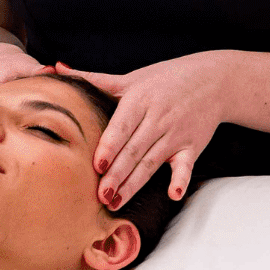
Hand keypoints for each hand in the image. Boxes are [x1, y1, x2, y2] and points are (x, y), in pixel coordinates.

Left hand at [51, 54, 231, 207]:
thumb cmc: (165, 79)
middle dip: (118, 174)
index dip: (110, 147)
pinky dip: (181, 180)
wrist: (213, 80)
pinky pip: (186, 165)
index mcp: (140, 100)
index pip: (122, 127)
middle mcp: (158, 117)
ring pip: (152, 162)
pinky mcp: (192, 146)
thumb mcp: (131, 78)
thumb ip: (94, 79)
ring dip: (135, 184)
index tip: (97, 165)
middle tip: (101, 195)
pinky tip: (173, 194)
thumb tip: (56, 68)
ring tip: (117, 202)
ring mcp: (176, 133)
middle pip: (134, 150)